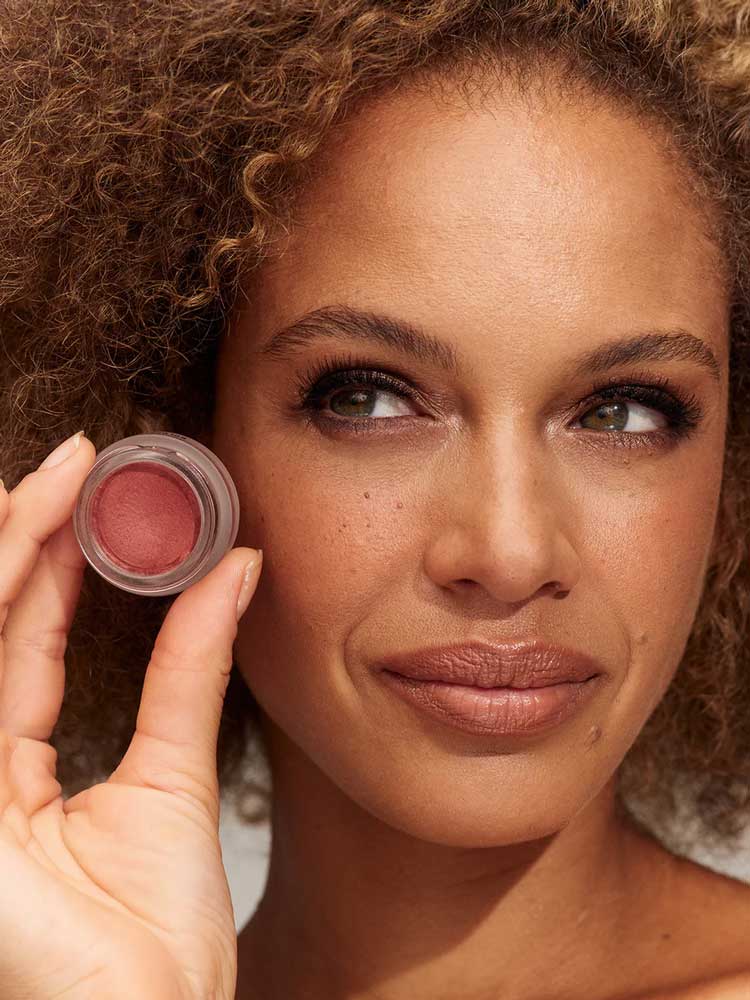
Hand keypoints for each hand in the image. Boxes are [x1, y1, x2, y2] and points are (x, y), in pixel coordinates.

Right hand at [0, 432, 260, 999]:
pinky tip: (28, 530)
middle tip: (77, 459)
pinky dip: (5, 594)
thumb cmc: (152, 952)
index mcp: (10, 778)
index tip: (94, 494)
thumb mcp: (174, 776)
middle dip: (22, 533)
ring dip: (8, 545)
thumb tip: (236, 570)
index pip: (20, 644)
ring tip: (62, 473)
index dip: (50, 564)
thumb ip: (191, 671)